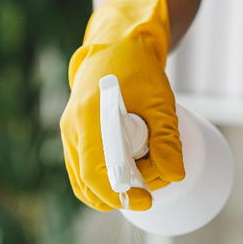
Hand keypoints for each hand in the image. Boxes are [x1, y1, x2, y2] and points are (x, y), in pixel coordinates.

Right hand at [60, 0, 184, 211]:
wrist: (116, 43)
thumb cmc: (139, 68)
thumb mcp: (160, 102)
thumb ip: (167, 139)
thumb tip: (174, 175)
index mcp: (89, 116)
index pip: (94, 172)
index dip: (119, 194)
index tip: (146, 200)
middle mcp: (71, 127)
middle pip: (85, 182)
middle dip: (118, 196)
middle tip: (149, 192)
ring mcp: (68, 132)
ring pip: (81, 179)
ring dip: (110, 190)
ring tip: (142, 179)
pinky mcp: (73, 134)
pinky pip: (81, 169)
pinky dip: (103, 180)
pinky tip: (128, 175)